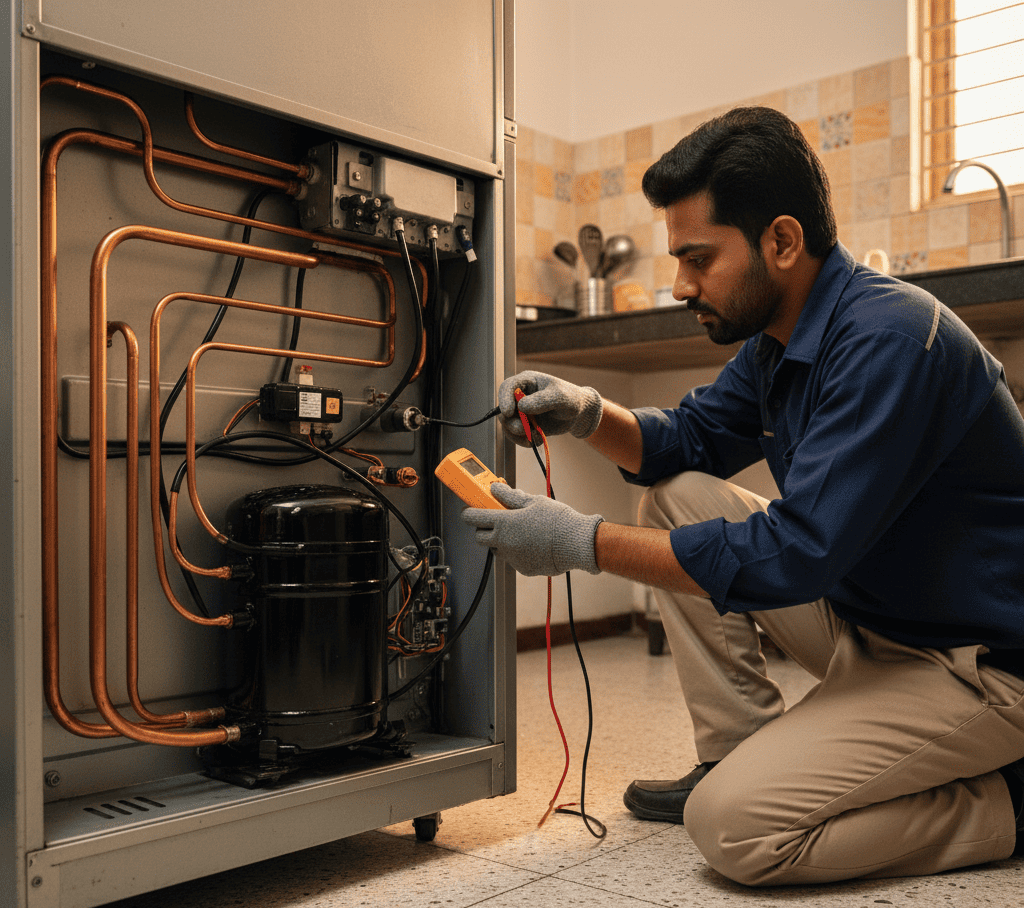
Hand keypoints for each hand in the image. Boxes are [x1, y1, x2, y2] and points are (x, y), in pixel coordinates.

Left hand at [462, 483, 603, 575]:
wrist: (577, 543)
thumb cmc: (557, 520)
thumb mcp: (533, 501)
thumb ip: (510, 496)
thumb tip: (495, 488)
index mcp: (504, 523)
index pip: (473, 518)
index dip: (468, 513)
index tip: (469, 510)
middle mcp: (504, 542)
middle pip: (479, 537)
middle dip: (483, 529)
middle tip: (495, 520)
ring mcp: (512, 557)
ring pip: (496, 549)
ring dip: (500, 541)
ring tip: (520, 532)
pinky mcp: (522, 569)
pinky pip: (513, 559)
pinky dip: (517, 552)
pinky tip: (532, 544)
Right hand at [497, 370, 602, 446]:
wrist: (579, 414)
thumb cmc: (571, 399)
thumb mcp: (560, 397)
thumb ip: (542, 400)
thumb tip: (521, 406)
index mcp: (526, 382)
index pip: (507, 387)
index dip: (504, 399)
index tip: (509, 412)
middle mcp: (520, 397)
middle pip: (503, 409)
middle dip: (512, 422)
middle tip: (525, 430)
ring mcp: (521, 412)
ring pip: (508, 424)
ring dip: (517, 434)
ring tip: (535, 436)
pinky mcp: (525, 425)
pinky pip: (516, 435)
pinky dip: (524, 440)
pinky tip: (538, 439)